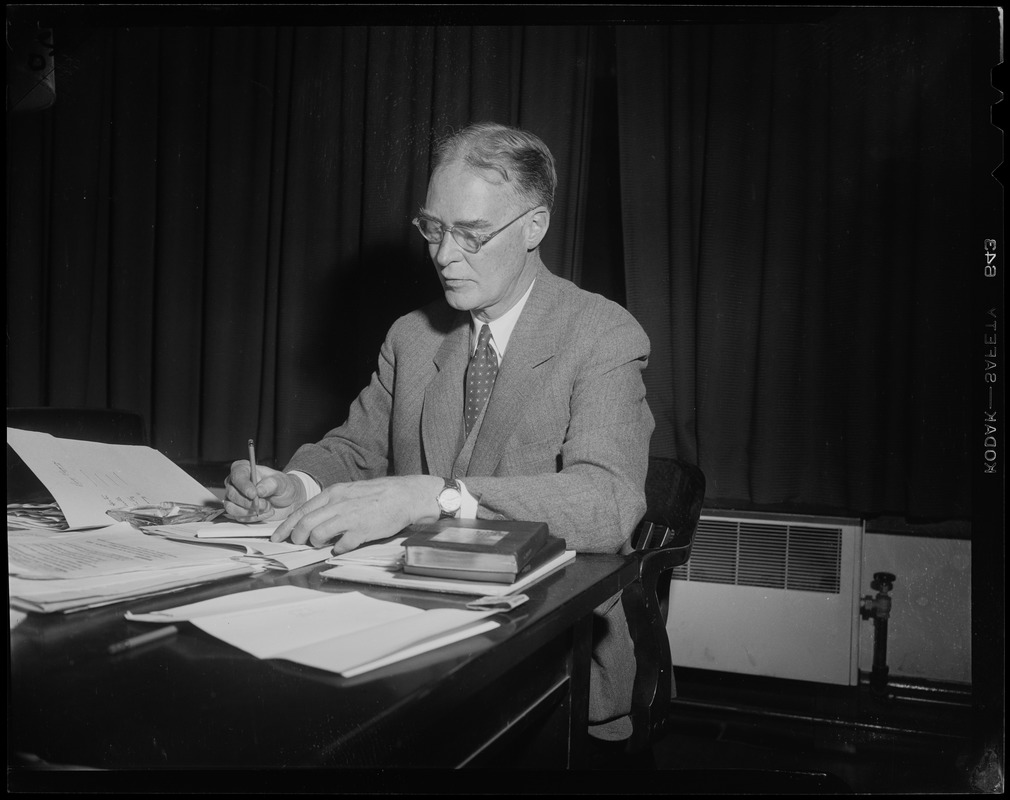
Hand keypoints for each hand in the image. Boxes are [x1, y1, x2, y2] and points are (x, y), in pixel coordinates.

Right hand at [223, 460, 306, 522]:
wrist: (286, 501)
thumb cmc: (282, 487)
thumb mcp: (282, 482)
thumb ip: (272, 484)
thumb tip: (259, 490)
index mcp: (244, 469)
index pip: (237, 475)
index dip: (243, 486)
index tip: (254, 494)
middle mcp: (235, 483)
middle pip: (232, 494)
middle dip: (249, 502)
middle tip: (265, 504)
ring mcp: (234, 498)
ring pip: (231, 507)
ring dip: (250, 511)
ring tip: (267, 507)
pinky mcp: (236, 511)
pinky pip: (238, 517)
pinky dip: (253, 518)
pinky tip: (265, 512)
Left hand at [270, 475, 442, 552]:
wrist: (405, 495)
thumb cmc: (379, 495)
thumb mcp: (350, 492)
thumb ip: (332, 504)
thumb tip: (314, 520)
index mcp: (334, 493)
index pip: (301, 511)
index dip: (286, 526)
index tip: (277, 537)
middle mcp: (338, 504)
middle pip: (304, 523)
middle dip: (296, 537)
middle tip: (297, 544)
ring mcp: (349, 517)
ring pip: (317, 534)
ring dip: (315, 543)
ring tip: (321, 545)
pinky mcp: (362, 530)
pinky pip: (341, 545)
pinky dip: (337, 549)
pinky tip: (341, 547)